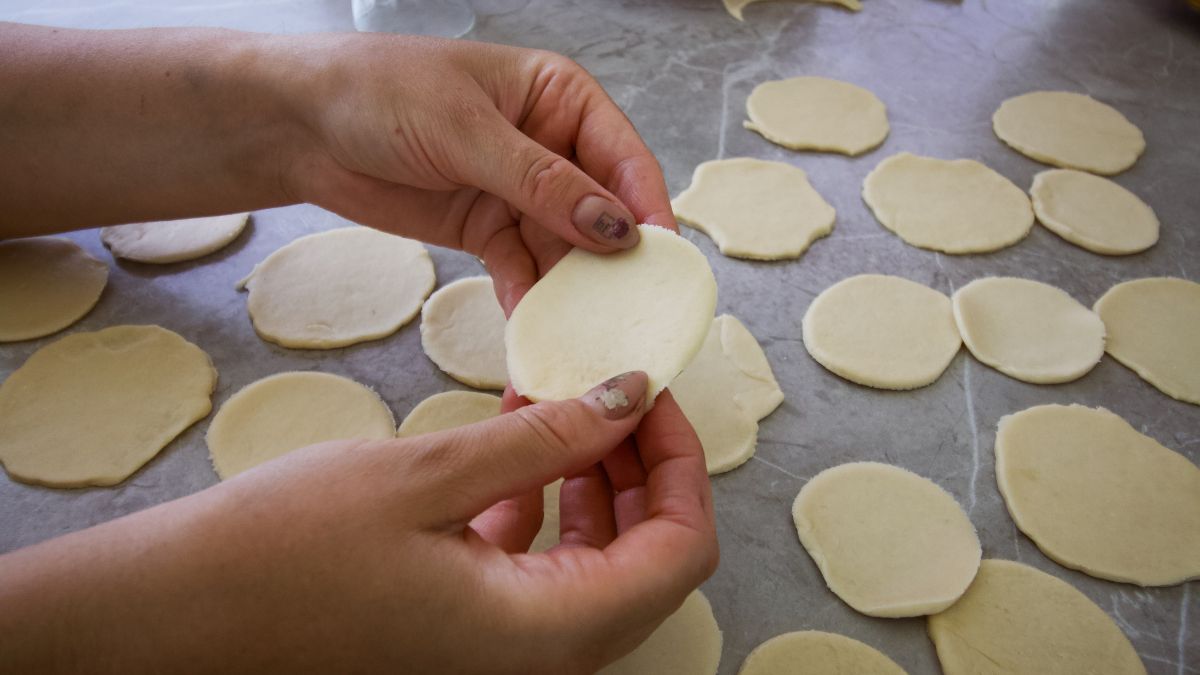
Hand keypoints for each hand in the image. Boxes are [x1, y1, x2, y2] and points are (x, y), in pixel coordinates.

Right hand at [0, 372, 717, 672]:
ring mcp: (501, 648)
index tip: (650, 390)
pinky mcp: (463, 628)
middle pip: (645, 555)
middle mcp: (540, 656)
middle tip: (612, 385)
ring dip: (592, 478)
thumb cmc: (282, 554)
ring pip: (593, 558)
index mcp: (549, 633)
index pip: (679, 550)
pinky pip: (535, 565)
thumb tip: (629, 397)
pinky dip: (539, 502)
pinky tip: (511, 440)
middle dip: (640, 463)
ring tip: (562, 398)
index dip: (681, 461)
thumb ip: (544, 440)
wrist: (175, 616)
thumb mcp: (429, 476)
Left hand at [278, 35, 677, 312]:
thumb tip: (616, 228)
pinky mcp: (487, 228)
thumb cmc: (380, 93)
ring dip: (572, 289)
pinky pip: (522, 267)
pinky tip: (535, 328)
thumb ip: (543, 183)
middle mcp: (550, 144)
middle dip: (614, 261)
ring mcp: (519, 190)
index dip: (646, 208)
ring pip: (564, 247)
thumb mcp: (467, 133)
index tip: (661, 260)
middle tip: (631, 313)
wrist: (299, 125)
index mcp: (559, 97)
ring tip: (586, 332)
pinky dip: (528, 296)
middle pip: (602, 210)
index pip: (623, 157)